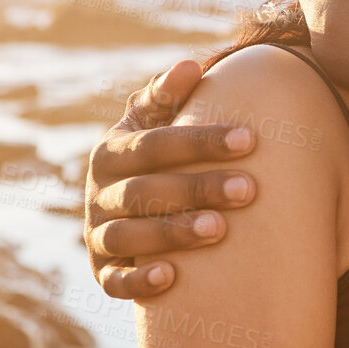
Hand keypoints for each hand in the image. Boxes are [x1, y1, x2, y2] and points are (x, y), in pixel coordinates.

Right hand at [84, 60, 258, 298]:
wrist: (129, 207)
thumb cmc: (158, 155)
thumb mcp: (155, 122)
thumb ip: (168, 96)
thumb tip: (190, 65)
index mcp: (113, 151)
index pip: (155, 144)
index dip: (200, 141)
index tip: (250, 140)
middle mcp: (99, 192)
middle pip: (146, 191)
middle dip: (198, 188)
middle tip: (249, 189)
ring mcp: (98, 234)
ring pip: (129, 237)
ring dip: (172, 232)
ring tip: (220, 229)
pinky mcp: (102, 272)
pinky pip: (113, 282)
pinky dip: (137, 282)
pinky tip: (171, 279)